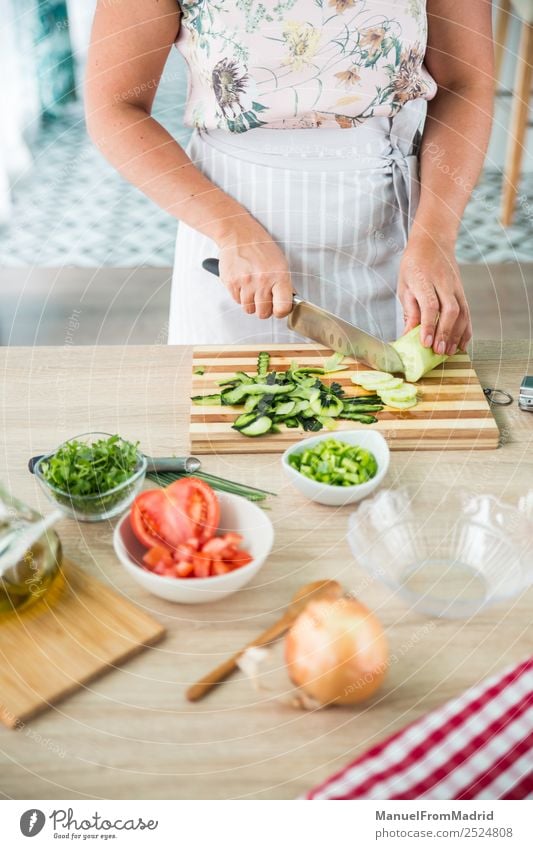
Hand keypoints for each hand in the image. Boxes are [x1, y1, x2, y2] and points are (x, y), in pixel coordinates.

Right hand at [217, 222, 292, 319]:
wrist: (239, 234)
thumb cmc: (261, 247)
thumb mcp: (280, 263)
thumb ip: (283, 285)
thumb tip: (286, 303)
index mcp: (279, 276)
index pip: (283, 308)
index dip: (280, 312)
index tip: (279, 309)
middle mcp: (262, 281)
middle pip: (263, 313)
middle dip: (264, 309)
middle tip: (264, 299)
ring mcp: (245, 283)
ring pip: (248, 309)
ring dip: (251, 302)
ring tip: (252, 288)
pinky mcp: (231, 283)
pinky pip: (236, 301)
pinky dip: (240, 295)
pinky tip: (243, 283)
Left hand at [398, 235, 471, 354]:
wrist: (433, 242)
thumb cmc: (414, 265)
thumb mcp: (404, 284)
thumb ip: (409, 309)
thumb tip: (408, 334)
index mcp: (424, 279)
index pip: (430, 305)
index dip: (429, 325)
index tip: (425, 343)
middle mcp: (443, 283)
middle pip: (450, 310)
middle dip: (445, 333)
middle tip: (438, 351)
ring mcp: (456, 287)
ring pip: (462, 312)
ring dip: (456, 335)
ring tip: (449, 352)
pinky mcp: (462, 291)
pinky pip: (467, 312)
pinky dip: (466, 329)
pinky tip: (461, 343)